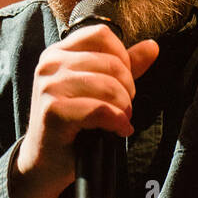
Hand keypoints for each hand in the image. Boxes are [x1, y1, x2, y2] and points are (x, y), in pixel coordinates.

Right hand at [17, 24, 159, 196]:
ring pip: (108, 86)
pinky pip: (99, 110)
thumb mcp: (98, 89)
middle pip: (110, 62)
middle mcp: (50, 64)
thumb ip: (124, 66)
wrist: (45, 162)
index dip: (123, 58)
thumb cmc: (73, 125)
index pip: (102, 35)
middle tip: (123, 108)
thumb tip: (153, 47)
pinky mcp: (52, 110)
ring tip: (120, 119)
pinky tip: (118, 130)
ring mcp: (49, 86)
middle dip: (127, 88)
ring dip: (123, 107)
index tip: (123, 82)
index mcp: (59, 52)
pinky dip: (117, 121)